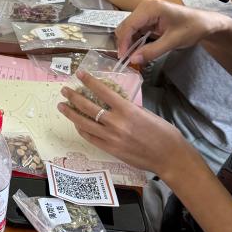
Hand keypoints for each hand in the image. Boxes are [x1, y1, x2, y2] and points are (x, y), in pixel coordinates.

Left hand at [58, 71, 194, 177]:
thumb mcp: (146, 113)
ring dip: (70, 113)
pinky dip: (81, 129)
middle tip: (64, 90)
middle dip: (73, 97)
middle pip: (88, 107)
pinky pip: (90, 138)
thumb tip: (114, 102)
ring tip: (62, 106)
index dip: (89, 81)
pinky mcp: (110, 150)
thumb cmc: (163, 133)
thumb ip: (128, 107)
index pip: (102, 92)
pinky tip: (76, 124)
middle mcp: (116, 123)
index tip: (79, 74)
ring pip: (84, 123)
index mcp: (127, 110)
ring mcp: (111, 138)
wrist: (169, 157)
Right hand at [114, 0, 219, 66]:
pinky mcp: (149, 17)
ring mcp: (146, 11)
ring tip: (134, 57)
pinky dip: (136, 41)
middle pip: (126, 26)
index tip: (123, 58)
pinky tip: (140, 50)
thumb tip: (133, 59)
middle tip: (128, 60)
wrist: (206, 22)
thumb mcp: (173, 41)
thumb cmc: (193, 28)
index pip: (128, 26)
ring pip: (129, 29)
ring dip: (130, 43)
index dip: (123, 43)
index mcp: (150, 8)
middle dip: (125, 43)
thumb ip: (152, 51)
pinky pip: (137, 30)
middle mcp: (145, 7)